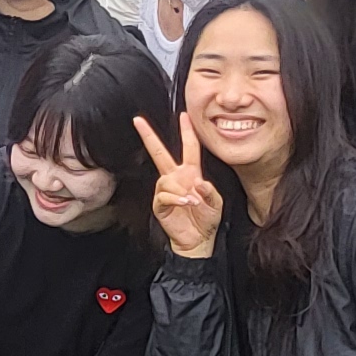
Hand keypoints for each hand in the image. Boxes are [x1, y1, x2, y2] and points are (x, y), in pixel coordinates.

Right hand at [136, 113, 221, 259]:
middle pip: (159, 153)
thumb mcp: (216, 202)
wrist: (198, 240)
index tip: (184, 115)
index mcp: (190, 173)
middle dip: (149, 136)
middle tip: (138, 121)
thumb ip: (210, 191)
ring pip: (166, 179)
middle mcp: (176, 178)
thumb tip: (198, 182)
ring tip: (192, 201)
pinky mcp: (160, 205)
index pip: (189, 148)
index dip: (187, 132)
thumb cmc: (206, 220)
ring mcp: (166, 191)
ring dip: (181, 189)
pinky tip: (186, 203)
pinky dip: (176, 199)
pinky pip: (164, 196)